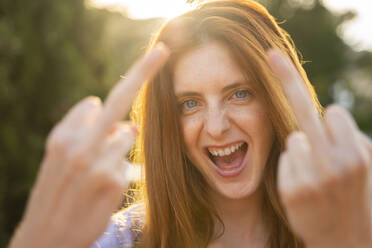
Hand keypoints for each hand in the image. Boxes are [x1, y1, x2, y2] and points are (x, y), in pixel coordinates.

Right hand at [8, 44, 169, 247]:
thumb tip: (122, 120)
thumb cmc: (55, 190)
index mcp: (63, 135)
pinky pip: (127, 162)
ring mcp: (99, 162)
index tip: (144, 67)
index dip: (108, 104)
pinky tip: (102, 187)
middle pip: (118, 100)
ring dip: (118, 145)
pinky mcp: (115, 181)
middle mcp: (80, 144)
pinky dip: (119, 168)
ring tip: (95, 171)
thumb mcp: (58, 156)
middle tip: (163, 51)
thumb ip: (83, 130)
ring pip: (126, 134)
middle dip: (143, 72)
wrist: (47, 236)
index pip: (97, 104)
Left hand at [268, 49, 371, 246]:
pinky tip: (305, 188)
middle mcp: (336, 162)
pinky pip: (286, 159)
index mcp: (357, 154)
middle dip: (287, 78)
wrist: (348, 242)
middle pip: (305, 108)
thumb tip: (328, 114)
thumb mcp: (363, 166)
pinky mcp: (293, 191)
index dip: (331, 121)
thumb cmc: (355, 197)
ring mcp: (312, 177)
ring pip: (294, 139)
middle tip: (272, 54)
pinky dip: (293, 168)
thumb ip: (347, 138)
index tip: (323, 112)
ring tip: (316, 175)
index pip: (334, 113)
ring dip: (302, 150)